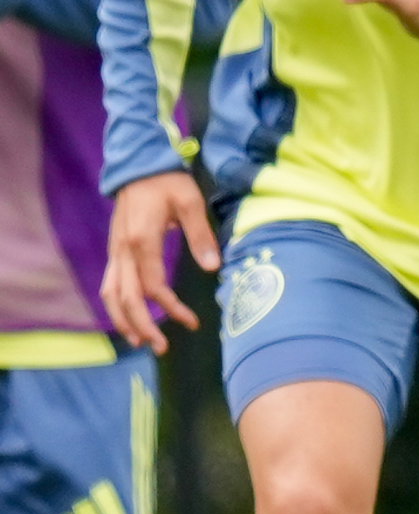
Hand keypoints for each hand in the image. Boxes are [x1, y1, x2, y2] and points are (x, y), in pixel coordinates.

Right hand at [103, 171, 216, 351]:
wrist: (139, 166)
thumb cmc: (168, 183)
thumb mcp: (191, 203)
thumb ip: (201, 236)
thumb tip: (214, 267)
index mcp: (142, 241)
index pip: (154, 286)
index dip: (172, 308)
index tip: (192, 322)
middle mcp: (123, 250)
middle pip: (127, 298)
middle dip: (142, 326)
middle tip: (160, 347)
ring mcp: (115, 251)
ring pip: (111, 294)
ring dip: (123, 320)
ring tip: (139, 341)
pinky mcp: (114, 251)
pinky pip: (110, 284)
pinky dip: (116, 304)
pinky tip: (128, 317)